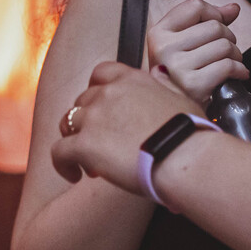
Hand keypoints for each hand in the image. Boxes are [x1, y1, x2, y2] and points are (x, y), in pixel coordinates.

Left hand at [52, 61, 199, 189]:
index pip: (102, 73)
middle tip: (104, 145)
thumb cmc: (192, 135)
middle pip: (83, 102)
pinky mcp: (84, 145)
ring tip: (90, 164)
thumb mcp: (182, 99)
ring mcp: (94, 118)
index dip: (96, 89)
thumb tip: (159, 74)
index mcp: (133, 81)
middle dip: (89, 122)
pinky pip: (59, 152)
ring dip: (75, 141)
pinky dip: (63, 164)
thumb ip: (164, 85)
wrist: (184, 157)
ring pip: (67, 124)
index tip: (101, 107)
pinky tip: (74, 176)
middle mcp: (109, 93)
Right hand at [147, 0, 246, 103]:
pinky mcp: (193, 84)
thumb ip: (207, 21)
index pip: (196, 6)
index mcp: (159, 33)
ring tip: (229, 63)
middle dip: (229, 38)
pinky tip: (237, 73)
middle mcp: (164, 48)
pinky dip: (239, 69)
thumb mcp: (183, 44)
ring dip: (235, 55)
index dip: (214, 14)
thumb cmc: (180, 75)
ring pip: (224, 46)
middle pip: (214, 27)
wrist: (173, 111)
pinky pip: (227, 66)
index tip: (218, 25)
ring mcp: (177, 67)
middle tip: (226, 51)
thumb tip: (233, 8)